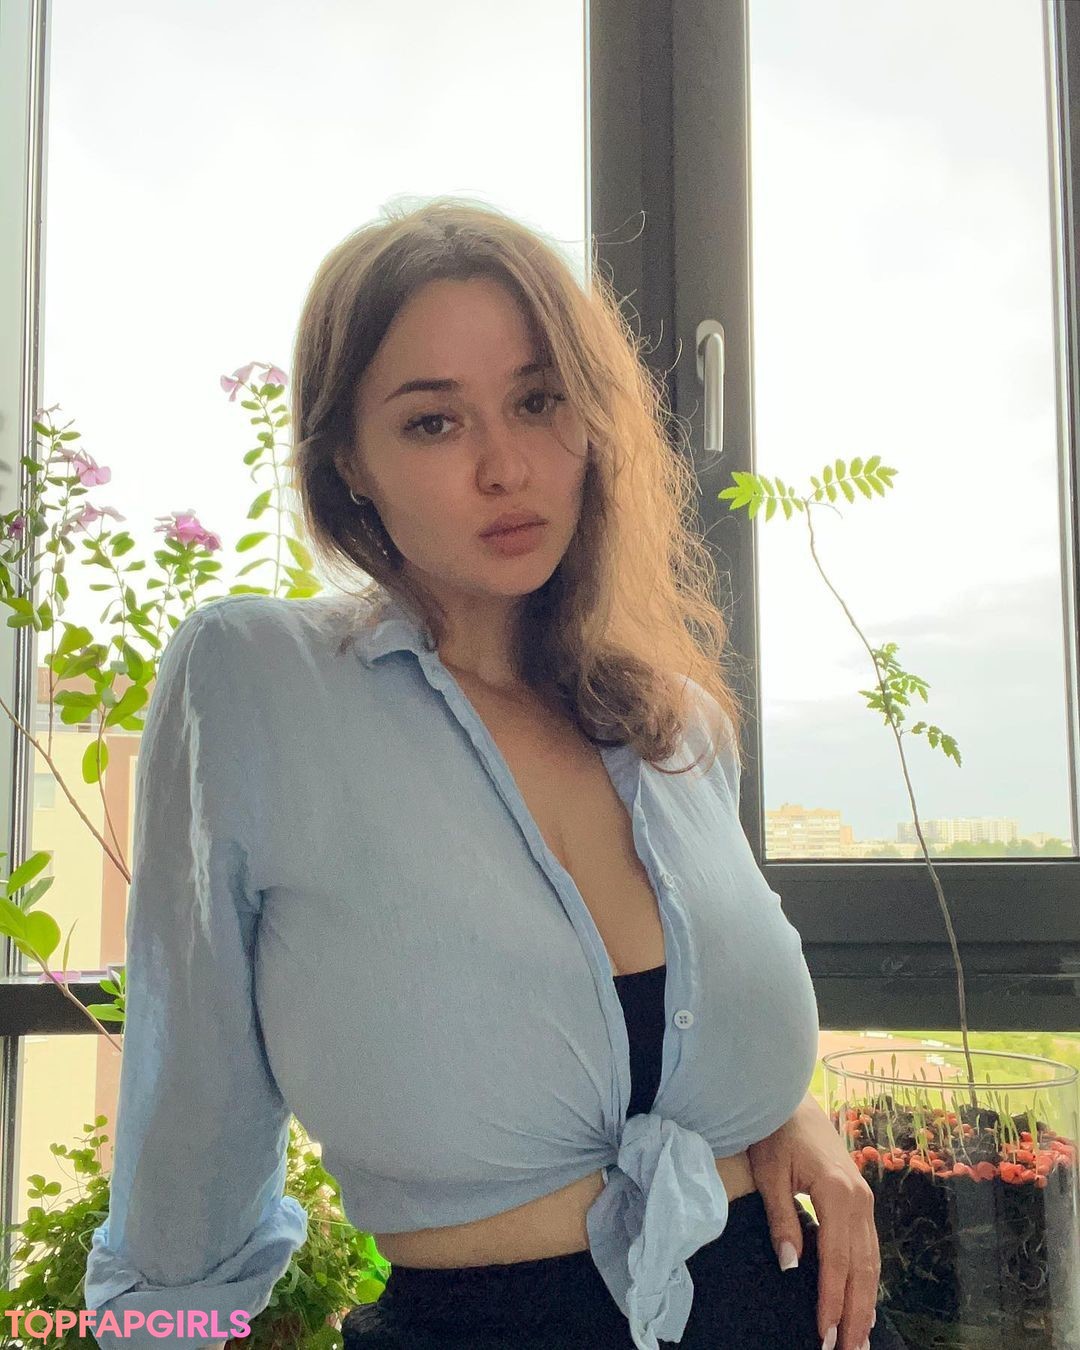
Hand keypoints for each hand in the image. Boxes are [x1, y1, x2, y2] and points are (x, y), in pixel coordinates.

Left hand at [746, 1092, 879, 1349]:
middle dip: (855, 1313)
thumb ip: (782, 1220)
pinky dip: (868, 1278)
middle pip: (861, 1268)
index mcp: (836, 1192)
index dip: (831, 1301)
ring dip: (866, 1301)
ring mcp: (864, 1199)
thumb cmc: (776, 1133)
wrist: (793, 1100)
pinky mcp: (861, 1198)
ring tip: (859, 1338)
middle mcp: (859, 1199)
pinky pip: (869, 1246)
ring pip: (871, 1261)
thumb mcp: (770, 1174)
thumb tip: (792, 1266)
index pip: (835, 1260)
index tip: (824, 1334)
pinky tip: (865, 1301)